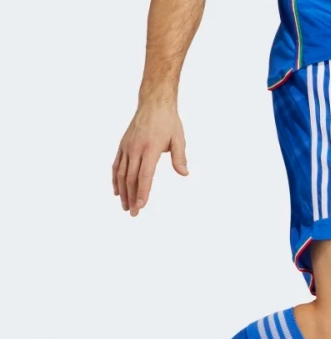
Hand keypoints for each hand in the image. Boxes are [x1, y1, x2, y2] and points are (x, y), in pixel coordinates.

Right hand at [112, 102, 188, 216]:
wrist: (154, 103)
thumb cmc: (168, 121)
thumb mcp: (179, 138)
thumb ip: (180, 157)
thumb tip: (184, 173)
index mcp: (150, 148)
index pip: (145, 175)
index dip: (142, 192)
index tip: (141, 205)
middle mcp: (136, 148)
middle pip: (132, 178)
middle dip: (132, 197)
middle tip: (133, 213)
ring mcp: (127, 147)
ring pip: (122, 173)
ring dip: (122, 192)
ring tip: (125, 206)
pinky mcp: (123, 145)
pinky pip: (117, 165)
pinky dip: (115, 179)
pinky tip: (117, 191)